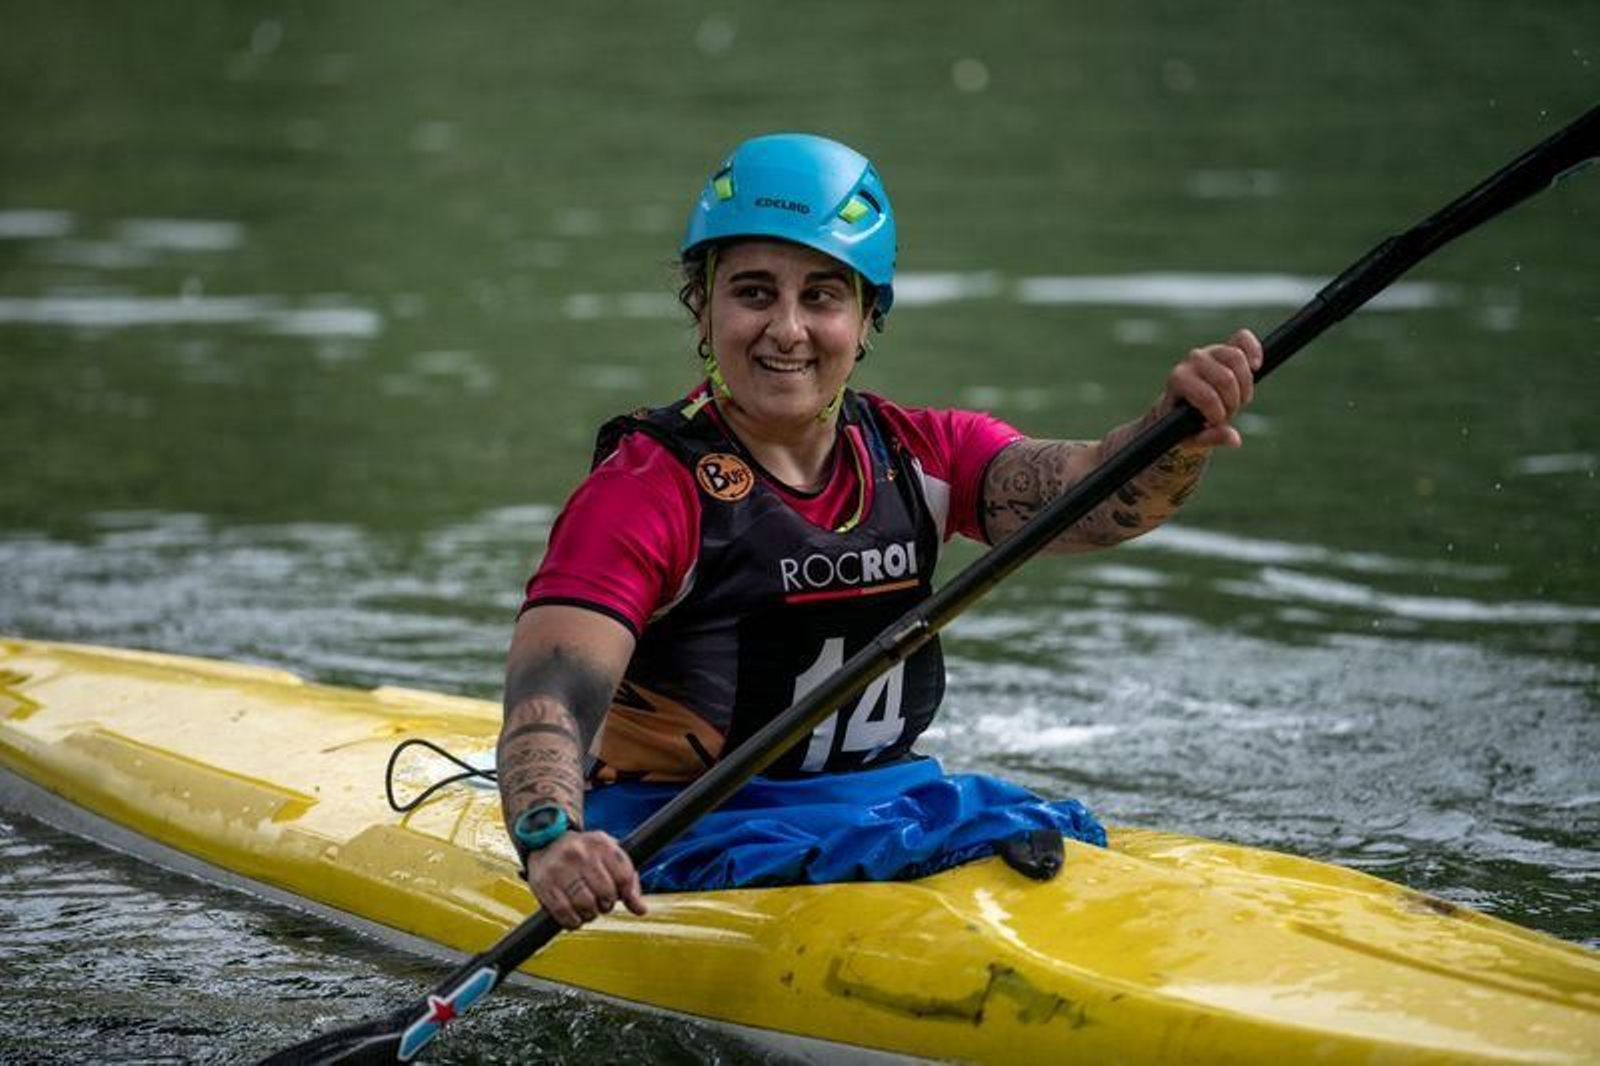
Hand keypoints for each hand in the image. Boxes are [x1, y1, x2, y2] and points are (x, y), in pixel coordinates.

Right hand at [524, 829, 647, 928]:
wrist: (546, 840)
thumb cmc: (584, 853)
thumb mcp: (609, 855)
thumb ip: (628, 880)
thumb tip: (641, 910)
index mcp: (601, 844)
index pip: (625, 876)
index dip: (626, 893)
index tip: (619, 896)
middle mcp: (581, 853)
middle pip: (606, 893)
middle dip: (606, 904)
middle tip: (600, 902)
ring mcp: (561, 868)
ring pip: (586, 905)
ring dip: (590, 914)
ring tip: (587, 908)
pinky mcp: (544, 884)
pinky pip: (564, 913)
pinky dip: (573, 921)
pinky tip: (574, 915)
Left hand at [1159, 328, 1262, 448]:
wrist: (1183, 406)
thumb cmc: (1184, 423)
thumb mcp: (1191, 437)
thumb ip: (1210, 438)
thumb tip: (1234, 438)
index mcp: (1179, 380)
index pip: (1207, 396)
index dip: (1218, 413)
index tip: (1215, 422)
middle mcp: (1192, 360)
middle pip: (1226, 378)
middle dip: (1233, 401)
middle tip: (1229, 412)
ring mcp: (1209, 351)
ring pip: (1236, 359)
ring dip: (1245, 385)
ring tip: (1239, 399)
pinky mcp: (1225, 347)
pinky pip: (1243, 339)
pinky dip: (1254, 351)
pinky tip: (1257, 366)